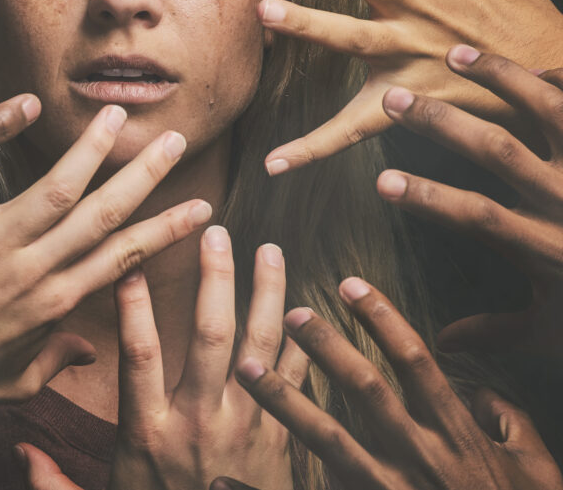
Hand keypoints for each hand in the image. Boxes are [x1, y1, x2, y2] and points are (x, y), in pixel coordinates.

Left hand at [0, 87, 211, 405]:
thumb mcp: (18, 379)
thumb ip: (57, 357)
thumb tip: (92, 349)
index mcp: (55, 301)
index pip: (125, 256)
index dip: (167, 229)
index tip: (202, 207)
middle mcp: (33, 269)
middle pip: (102, 213)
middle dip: (144, 174)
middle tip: (174, 138)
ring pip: (54, 188)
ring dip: (89, 149)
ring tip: (115, 115)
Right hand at [17, 233, 309, 489]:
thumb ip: (56, 486)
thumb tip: (17, 451)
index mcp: (150, 435)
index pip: (138, 355)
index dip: (132, 306)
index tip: (129, 261)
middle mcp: (201, 424)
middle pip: (209, 336)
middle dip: (213, 278)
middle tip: (215, 232)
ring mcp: (247, 430)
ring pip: (260, 349)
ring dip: (265, 295)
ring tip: (268, 249)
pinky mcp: (282, 441)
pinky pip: (297, 383)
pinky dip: (303, 344)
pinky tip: (307, 307)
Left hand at [236, 279, 562, 489]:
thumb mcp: (536, 471)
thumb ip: (512, 424)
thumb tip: (484, 392)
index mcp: (456, 437)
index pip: (415, 363)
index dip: (382, 319)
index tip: (348, 282)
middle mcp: (420, 459)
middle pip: (366, 392)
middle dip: (328, 348)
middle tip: (291, 310)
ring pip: (329, 441)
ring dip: (285, 401)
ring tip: (246, 367)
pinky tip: (220, 481)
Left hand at [258, 0, 562, 174]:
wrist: (556, 80)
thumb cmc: (523, 16)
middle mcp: (416, 5)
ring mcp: (410, 53)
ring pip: (352, 37)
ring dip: (308, 25)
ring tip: (262, 13)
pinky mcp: (407, 100)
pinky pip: (353, 127)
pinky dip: (313, 146)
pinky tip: (273, 162)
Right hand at [377, 48, 562, 356]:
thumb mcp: (556, 332)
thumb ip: (499, 333)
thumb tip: (443, 343)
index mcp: (546, 246)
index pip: (475, 216)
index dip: (427, 197)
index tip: (382, 181)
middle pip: (497, 150)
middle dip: (440, 123)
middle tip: (394, 99)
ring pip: (546, 109)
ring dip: (498, 78)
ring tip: (455, 54)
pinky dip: (558, 80)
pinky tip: (532, 69)